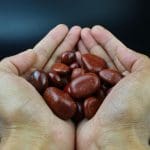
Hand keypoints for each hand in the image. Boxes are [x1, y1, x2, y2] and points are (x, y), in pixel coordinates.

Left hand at [0, 24, 80, 149]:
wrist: (37, 138)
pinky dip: (83, 68)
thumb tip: (31, 53)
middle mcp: (46, 83)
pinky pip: (78, 79)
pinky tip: (88, 58)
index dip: (53, 39)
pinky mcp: (72, 98)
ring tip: (84, 39)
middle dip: (67, 43)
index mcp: (30, 78)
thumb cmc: (18, 111)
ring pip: (70, 66)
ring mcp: (60, 90)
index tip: (63, 29)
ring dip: (76, 52)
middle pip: (58, 57)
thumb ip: (12, 62)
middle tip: (77, 31)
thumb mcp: (1, 79)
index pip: (43, 52)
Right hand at [77, 26, 149, 149]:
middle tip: (82, 32)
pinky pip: (77, 78)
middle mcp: (111, 84)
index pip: (115, 53)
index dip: (105, 40)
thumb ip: (138, 61)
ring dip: (81, 52)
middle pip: (99, 58)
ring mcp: (95, 91)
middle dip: (91, 44)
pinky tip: (70, 58)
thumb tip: (124, 50)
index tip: (95, 30)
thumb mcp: (146, 79)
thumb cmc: (129, 111)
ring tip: (75, 40)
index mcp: (127, 79)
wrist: (110, 138)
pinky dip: (73, 67)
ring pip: (87, 66)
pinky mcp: (82, 98)